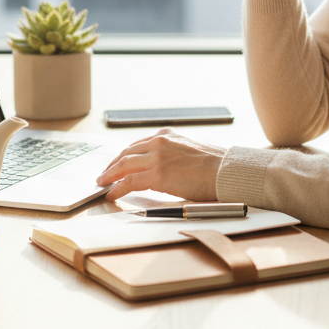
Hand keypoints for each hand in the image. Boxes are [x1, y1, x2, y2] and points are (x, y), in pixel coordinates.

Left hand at [96, 129, 226, 201]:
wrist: (226, 171)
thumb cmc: (215, 165)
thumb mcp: (190, 150)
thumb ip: (173, 154)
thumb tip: (163, 168)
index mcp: (167, 135)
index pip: (137, 144)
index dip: (124, 156)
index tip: (117, 163)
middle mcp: (159, 142)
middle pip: (126, 153)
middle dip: (113, 165)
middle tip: (104, 174)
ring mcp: (157, 158)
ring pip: (123, 166)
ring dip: (110, 176)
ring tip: (102, 184)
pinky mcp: (157, 175)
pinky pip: (129, 182)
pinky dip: (116, 188)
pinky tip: (111, 194)